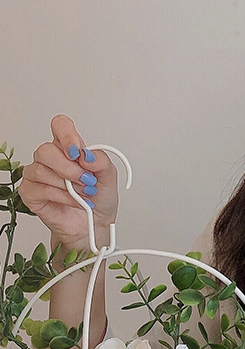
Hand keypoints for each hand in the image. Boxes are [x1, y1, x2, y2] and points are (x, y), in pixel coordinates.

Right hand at [19, 114, 118, 252]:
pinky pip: (41, 189)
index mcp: (69, 147)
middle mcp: (51, 158)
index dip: (66, 134)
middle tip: (86, 180)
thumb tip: (87, 155)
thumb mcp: (109, 175)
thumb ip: (101, 161)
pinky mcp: (31, 193)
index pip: (60, 125)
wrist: (94, 223)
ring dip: (67, 184)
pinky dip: (62, 196)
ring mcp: (37, 175)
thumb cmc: (99, 196)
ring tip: (84, 192)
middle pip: (45, 150)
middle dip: (69, 168)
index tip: (78, 151)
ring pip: (41, 170)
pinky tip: (74, 201)